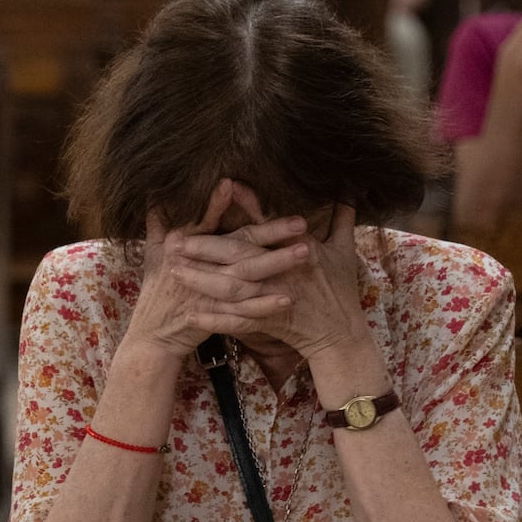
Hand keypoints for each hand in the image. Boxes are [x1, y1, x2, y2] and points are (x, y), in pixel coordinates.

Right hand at [123, 180, 310, 360]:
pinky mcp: (214, 318)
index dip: (216, 204)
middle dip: (270, 232)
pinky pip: (244, 313)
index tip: (233, 184)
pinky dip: (265, 306)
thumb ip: (157, 220)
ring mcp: (204, 294)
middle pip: (236, 247)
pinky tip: (288, 299)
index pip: (203, 221)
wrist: (152, 336)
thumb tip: (153, 192)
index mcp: (178, 245)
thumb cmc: (156, 290)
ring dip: (276, 265)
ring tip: (307, 253)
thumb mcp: (151, 252)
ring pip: (246, 277)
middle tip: (301, 222)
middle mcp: (192, 267)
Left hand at [170, 202, 370, 362]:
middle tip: (176, 240)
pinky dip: (213, 320)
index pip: (270, 224)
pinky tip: (190, 316)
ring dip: (201, 281)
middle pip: (239, 257)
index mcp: (302, 250)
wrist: (342, 335)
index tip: (225, 187)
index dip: (248, 205)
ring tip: (173, 272)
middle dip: (205, 248)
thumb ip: (343, 217)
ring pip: (231, 289)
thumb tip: (349, 190)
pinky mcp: (268, 323)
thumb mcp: (345, 250)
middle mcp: (285, 273)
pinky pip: (235, 322)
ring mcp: (275, 299)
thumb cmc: (341, 291)